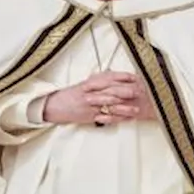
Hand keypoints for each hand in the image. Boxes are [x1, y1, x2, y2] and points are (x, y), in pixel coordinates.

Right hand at [42, 71, 156, 125]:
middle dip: (126, 91)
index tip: (134, 77)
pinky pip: (105, 118)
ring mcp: (90, 105)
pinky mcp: (89, 117)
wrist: (54, 106)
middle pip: (110, 90)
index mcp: (89, 83)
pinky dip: (117, 118)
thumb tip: (112, 74)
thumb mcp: (84, 84)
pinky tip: (126, 119)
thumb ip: (98, 80)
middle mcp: (90, 93)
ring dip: (124, 107)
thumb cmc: (71, 95)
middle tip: (139, 91)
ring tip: (136, 108)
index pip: (108, 77)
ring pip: (109, 105)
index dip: (122, 77)